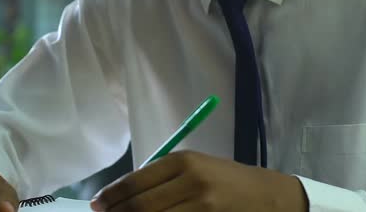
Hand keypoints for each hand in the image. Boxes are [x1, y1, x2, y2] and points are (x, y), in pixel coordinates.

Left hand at [90, 151, 307, 211]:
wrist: (268, 196)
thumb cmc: (227, 179)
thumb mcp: (196, 167)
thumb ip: (163, 177)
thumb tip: (124, 195)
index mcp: (184, 161)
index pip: (136, 181)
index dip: (112, 196)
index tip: (97, 204)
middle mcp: (191, 181)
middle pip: (141, 206)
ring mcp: (201, 206)